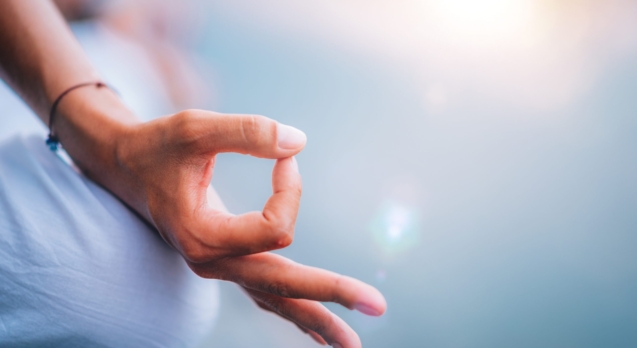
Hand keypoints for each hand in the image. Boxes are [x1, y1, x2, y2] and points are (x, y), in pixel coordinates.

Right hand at [111, 110, 385, 346]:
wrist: (125, 166)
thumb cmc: (158, 145)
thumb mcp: (196, 128)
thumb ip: (247, 132)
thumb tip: (299, 143)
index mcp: (203, 238)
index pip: (275, 229)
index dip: (290, 188)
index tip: (283, 155)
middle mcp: (213, 263)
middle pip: (282, 287)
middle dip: (331, 295)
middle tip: (379, 306)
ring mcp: (220, 268)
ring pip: (275, 301)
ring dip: (316, 320)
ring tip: (351, 346)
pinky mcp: (227, 262)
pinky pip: (267, 293)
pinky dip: (295, 307)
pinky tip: (318, 328)